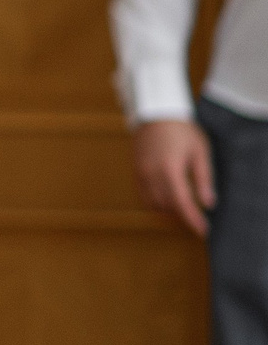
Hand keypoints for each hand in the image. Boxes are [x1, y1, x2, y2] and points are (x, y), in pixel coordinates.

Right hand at [135, 117, 214, 236]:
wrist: (155, 113)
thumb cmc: (181, 130)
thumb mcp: (199, 152)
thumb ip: (203, 179)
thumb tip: (208, 203)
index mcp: (170, 169)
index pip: (182, 203)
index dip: (192, 220)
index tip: (203, 231)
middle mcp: (152, 174)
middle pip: (167, 206)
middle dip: (183, 217)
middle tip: (197, 222)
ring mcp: (141, 173)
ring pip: (154, 204)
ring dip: (169, 212)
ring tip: (184, 212)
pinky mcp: (136, 172)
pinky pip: (144, 196)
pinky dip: (156, 204)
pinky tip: (168, 203)